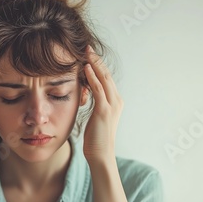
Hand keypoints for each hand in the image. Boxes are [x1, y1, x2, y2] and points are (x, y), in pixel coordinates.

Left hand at [82, 45, 122, 163]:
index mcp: (115, 101)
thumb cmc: (96, 138)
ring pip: (103, 78)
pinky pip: (98, 89)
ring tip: (86, 52)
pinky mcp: (103, 111)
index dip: (99, 64)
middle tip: (87, 47)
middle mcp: (116, 101)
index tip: (89, 54)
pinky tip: (85, 68)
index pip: (107, 78)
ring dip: (94, 64)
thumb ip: (95, 104)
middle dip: (96, 59)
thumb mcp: (96, 116)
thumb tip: (87, 93)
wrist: (101, 154)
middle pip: (106, 74)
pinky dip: (92, 77)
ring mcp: (112, 105)